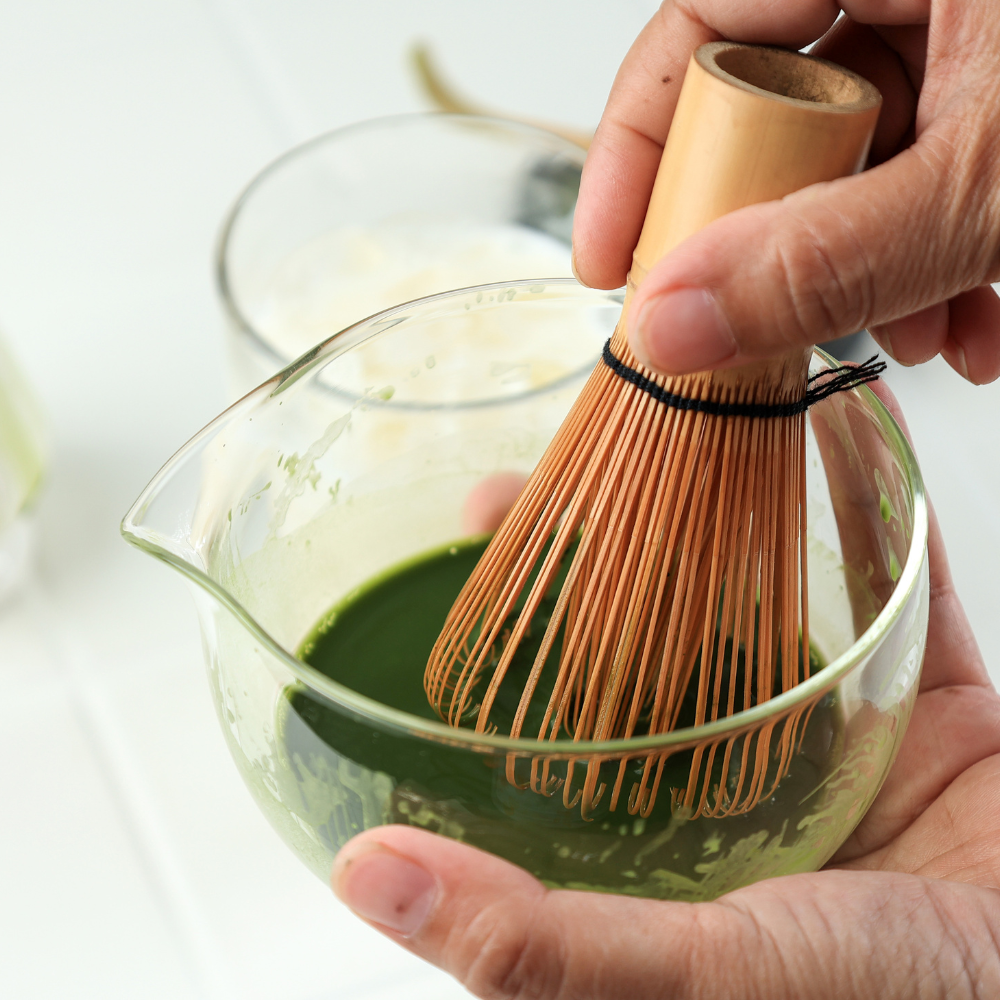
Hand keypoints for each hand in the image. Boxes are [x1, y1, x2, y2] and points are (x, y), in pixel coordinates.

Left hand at [331, 380, 999, 998]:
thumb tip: (364, 877)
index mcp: (660, 840)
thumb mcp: (692, 978)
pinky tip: (821, 432)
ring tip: (643, 433)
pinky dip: (863, 507)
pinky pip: (889, 584)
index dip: (495, 647)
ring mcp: (831, 731)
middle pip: (643, 646)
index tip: (453, 557)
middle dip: (584, 560)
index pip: (549, 732)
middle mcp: (735, 778)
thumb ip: (538, 947)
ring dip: (705, 520)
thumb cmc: (882, 996)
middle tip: (517, 489)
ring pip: (752, 605)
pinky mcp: (921, 698)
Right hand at [572, 1, 999, 385]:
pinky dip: (927, 247)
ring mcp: (958, 30)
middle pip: (765, 112)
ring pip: (845, 154)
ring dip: (867, 267)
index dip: (633, 150)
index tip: (606, 261)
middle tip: (776, 313)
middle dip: (778, 239)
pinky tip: (968, 310)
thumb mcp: (983, 194)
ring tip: (922, 331)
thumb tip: (671, 327)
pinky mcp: (987, 82)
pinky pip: (916, 160)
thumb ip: (828, 261)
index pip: (697, 25)